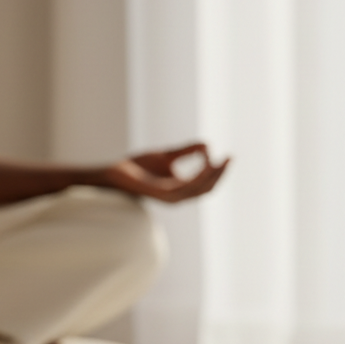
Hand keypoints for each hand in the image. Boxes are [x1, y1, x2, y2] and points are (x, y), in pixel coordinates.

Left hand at [103, 143, 229, 203]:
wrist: (116, 171)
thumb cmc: (138, 166)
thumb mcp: (168, 155)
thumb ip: (187, 151)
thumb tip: (207, 146)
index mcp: (180, 190)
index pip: (206, 185)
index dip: (219, 172)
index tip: (228, 156)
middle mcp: (177, 197)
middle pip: (207, 189)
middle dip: (220, 174)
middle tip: (229, 158)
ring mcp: (170, 197)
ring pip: (199, 189)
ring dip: (211, 175)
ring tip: (218, 160)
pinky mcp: (161, 194)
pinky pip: (186, 186)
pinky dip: (198, 175)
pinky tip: (205, 163)